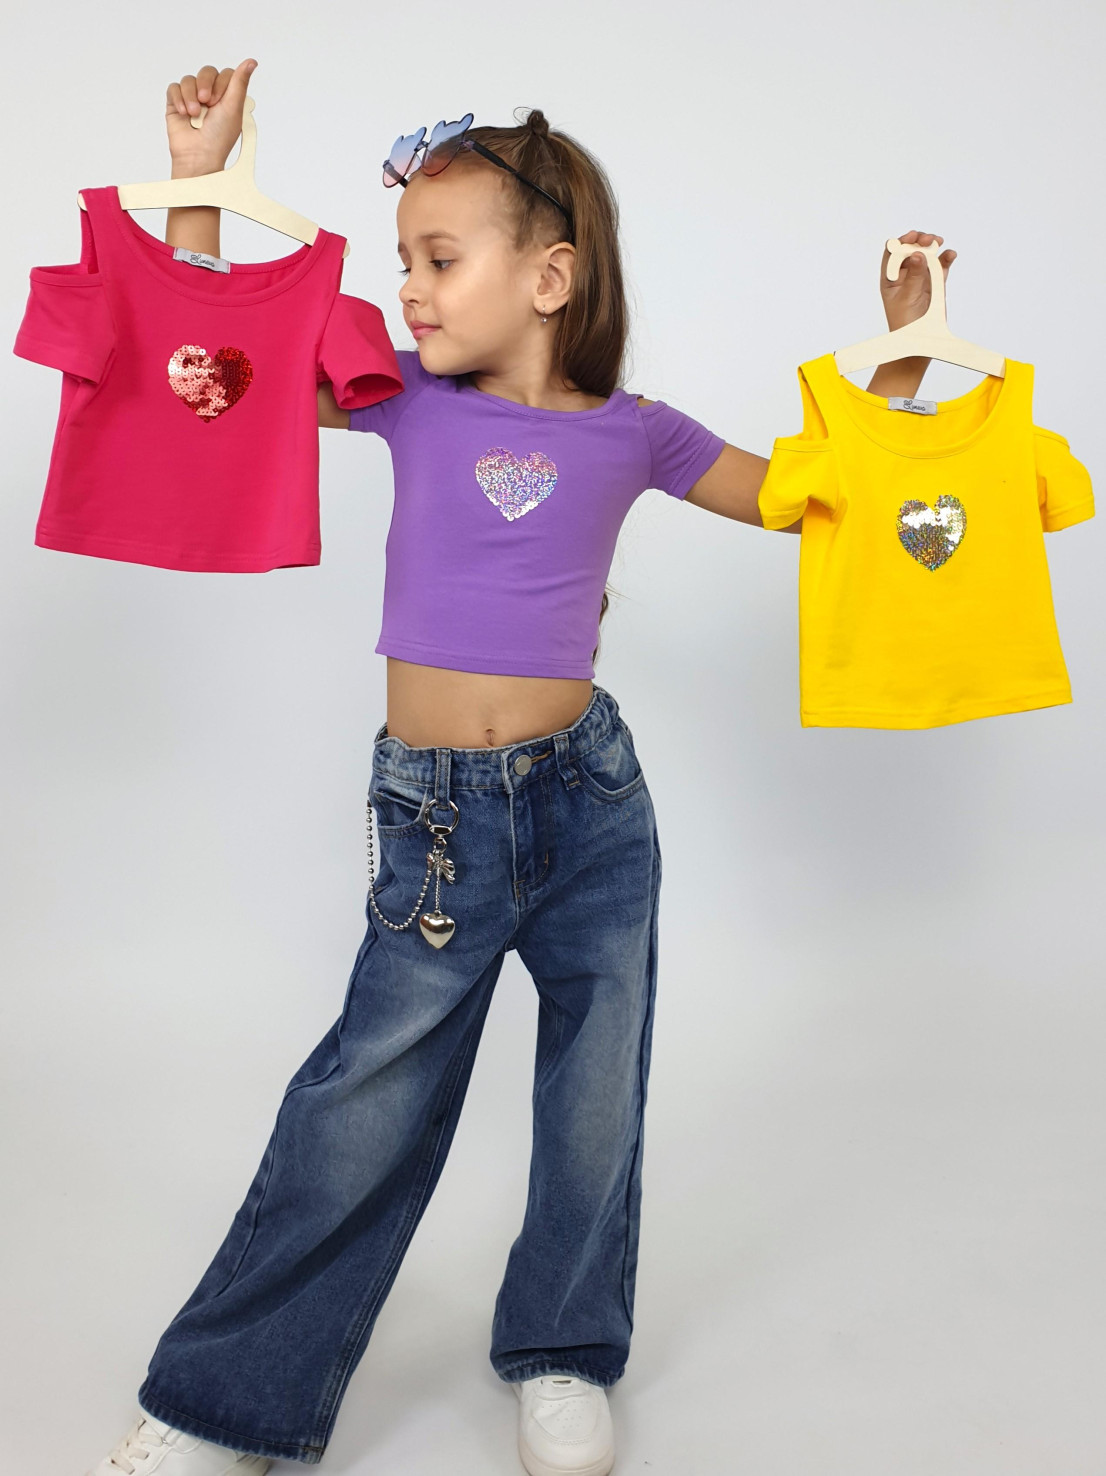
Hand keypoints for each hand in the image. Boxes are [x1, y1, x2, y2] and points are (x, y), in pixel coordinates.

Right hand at [165, 59, 257, 175]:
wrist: (198, 154)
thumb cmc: (219, 137)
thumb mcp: (234, 106)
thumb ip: (240, 82)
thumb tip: (251, 61)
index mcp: (228, 98)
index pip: (225, 74)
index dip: (221, 83)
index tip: (220, 101)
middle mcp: (211, 96)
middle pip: (207, 71)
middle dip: (206, 85)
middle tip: (207, 103)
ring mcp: (193, 99)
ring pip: (189, 79)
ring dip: (191, 95)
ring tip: (194, 114)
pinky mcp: (176, 103)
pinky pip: (174, 88)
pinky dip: (179, 99)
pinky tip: (184, 113)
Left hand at [880, 229, 956, 330]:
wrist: (919, 340)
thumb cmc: (905, 323)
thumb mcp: (907, 298)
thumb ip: (913, 276)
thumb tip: (917, 254)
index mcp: (891, 278)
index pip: (892, 253)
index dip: (901, 242)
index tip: (912, 238)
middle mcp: (904, 275)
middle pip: (910, 250)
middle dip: (918, 241)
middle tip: (928, 239)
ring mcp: (920, 277)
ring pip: (926, 255)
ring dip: (932, 246)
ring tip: (939, 242)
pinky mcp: (934, 282)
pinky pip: (940, 266)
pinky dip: (945, 258)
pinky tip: (950, 254)